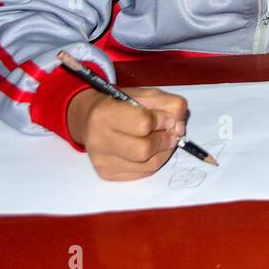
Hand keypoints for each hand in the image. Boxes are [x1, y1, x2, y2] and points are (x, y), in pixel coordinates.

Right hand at [68, 86, 188, 180]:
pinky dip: (153, 162)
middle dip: (164, 140)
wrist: (89, 118)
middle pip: (144, 149)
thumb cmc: (120, 104)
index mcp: (105, 113)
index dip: (163, 121)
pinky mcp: (107, 173)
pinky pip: (142, 173)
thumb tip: (179, 126)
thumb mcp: (145, 95)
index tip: (168, 118)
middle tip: (170, 133)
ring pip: (147, 165)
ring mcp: (101, 160)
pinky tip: (151, 151)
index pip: (143, 124)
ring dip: (163, 152)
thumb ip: (169, 104)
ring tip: (163, 141)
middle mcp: (98, 139)